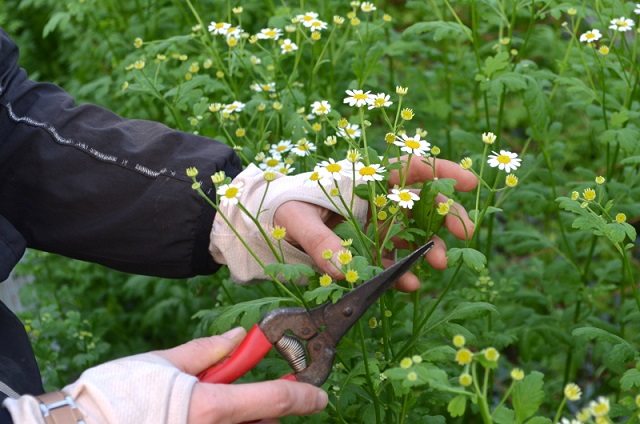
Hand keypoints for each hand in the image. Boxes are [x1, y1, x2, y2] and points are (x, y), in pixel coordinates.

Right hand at [156, 327, 328, 422]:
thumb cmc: (117, 395)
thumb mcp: (165, 362)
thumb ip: (209, 350)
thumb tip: (239, 336)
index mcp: (211, 407)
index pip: (275, 400)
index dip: (304, 396)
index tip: (319, 395)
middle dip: (271, 411)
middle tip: (260, 395)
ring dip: (250, 421)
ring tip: (223, 406)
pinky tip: (210, 418)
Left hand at [274, 155, 477, 291]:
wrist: (265, 225)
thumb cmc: (281, 208)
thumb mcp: (294, 218)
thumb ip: (318, 240)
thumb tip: (342, 269)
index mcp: (362, 183)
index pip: (406, 170)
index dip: (440, 170)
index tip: (468, 181)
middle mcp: (374, 204)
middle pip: (419, 203)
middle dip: (445, 214)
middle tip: (465, 233)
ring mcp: (372, 229)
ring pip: (410, 235)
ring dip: (428, 248)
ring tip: (437, 264)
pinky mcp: (365, 253)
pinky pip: (389, 262)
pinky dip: (400, 273)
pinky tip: (409, 285)